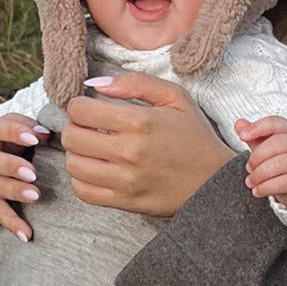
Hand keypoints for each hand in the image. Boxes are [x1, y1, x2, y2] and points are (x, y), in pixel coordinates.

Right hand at [0, 111, 50, 240]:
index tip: (34, 138)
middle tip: (32, 172)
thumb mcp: (0, 129)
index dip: (12, 131)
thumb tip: (46, 132)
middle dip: (11, 166)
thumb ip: (23, 124)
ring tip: (35, 195)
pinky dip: (12, 224)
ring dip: (15, 192)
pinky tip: (26, 234)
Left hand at [60, 72, 232, 214]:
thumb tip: (95, 84)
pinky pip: (83, 191)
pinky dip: (82, 179)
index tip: (89, 108)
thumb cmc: (194, 136)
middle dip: (75, 128)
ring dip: (77, 153)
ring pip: (74, 165)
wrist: (215, 181)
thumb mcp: (174, 97)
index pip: (81, 111)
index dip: (79, 106)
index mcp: (140, 122)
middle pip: (72, 138)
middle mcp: (129, 153)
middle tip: (88, 128)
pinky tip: (96, 169)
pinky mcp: (125, 202)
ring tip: (92, 148)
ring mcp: (126, 180)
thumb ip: (135, 83)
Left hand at [235, 116, 286, 209]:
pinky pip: (284, 183)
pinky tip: (258, 190)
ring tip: (250, 181)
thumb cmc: (283, 162)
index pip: (275, 123)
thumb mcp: (268, 147)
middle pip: (277, 144)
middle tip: (248, 168)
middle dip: (257, 157)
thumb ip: (254, 136)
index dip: (257, 128)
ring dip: (259, 174)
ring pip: (280, 164)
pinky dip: (266, 187)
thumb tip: (239, 124)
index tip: (242, 136)